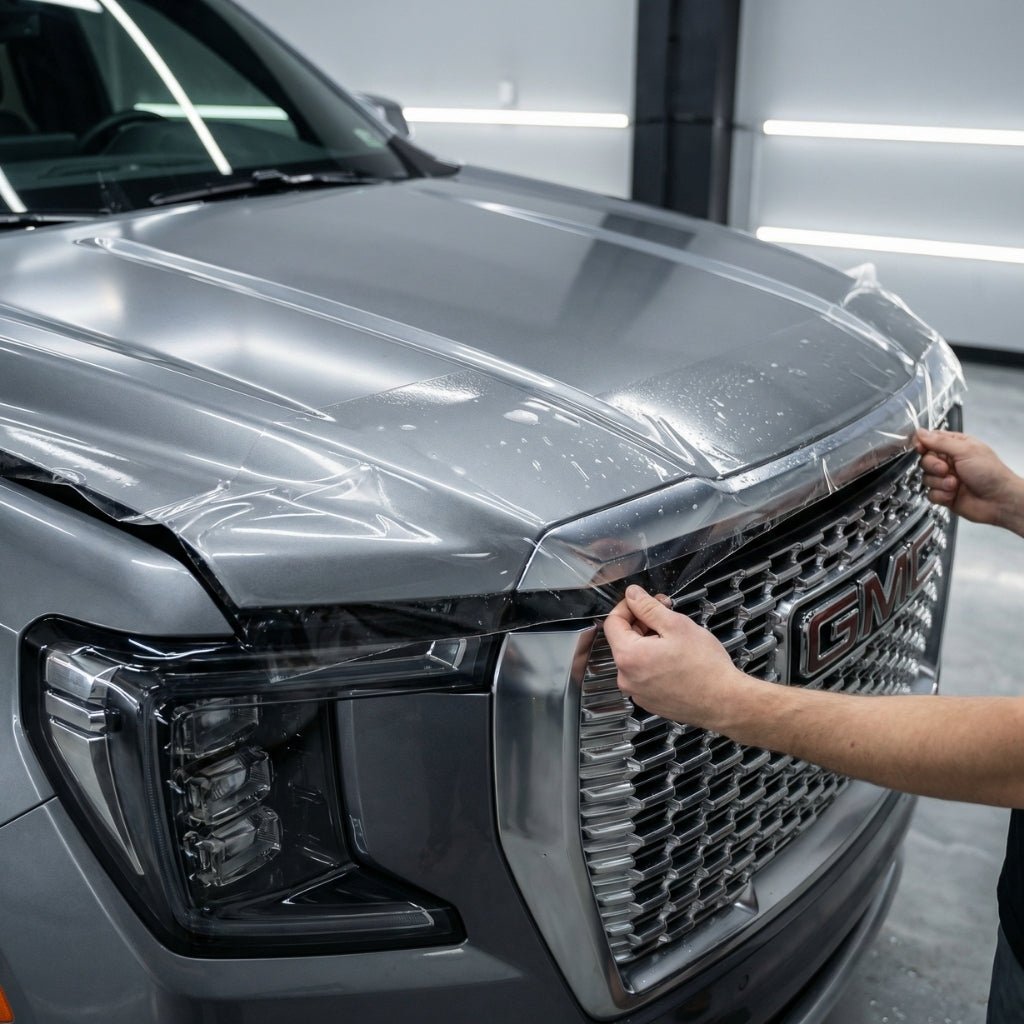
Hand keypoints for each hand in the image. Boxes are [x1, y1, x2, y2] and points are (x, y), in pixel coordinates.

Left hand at [603, 585, 748, 729]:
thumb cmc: (705, 666)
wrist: (725, 701)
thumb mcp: (676, 625)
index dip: (628, 606)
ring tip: (675, 638)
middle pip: (623, 640)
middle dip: (642, 623)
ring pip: (635, 657)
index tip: (643, 601)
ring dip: (649, 642)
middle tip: (666, 614)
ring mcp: (637, 692)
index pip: (613, 622)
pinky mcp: (649, 701)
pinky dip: (654, 662)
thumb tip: (632, 595)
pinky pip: (644, 674)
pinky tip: (675, 658)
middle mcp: (626, 678)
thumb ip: (648, 607)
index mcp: (628, 656)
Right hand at [914, 429, 1023, 534]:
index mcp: (956, 446)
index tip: (920, 448)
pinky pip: (930, 494)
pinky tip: (953, 494)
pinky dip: (941, 495)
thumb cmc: (991, 473)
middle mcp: (950, 462)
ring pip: (926, 478)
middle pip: (924, 460)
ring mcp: (946, 478)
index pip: (930, 440)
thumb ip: (940, 441)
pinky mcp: (945, 494)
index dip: (922, 444)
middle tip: (946, 469)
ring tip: (955, 484)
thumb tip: (921, 433)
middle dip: (933, 466)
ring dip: (939, 482)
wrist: (999, 501)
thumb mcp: (966, 450)